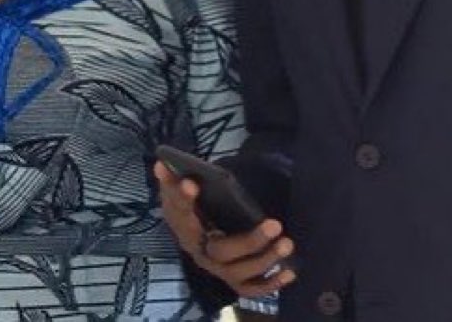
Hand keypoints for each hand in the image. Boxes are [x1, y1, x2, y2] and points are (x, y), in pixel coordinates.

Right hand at [154, 161, 296, 298]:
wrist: (203, 232)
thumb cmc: (199, 205)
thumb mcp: (188, 189)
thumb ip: (178, 179)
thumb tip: (162, 162)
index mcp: (184, 226)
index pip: (181, 214)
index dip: (184, 200)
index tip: (192, 183)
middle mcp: (199, 252)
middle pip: (220, 251)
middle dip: (249, 241)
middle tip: (275, 224)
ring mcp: (217, 270)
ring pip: (238, 272)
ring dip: (265, 259)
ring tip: (286, 242)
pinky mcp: (234, 281)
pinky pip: (251, 289)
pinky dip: (270, 284)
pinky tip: (289, 271)